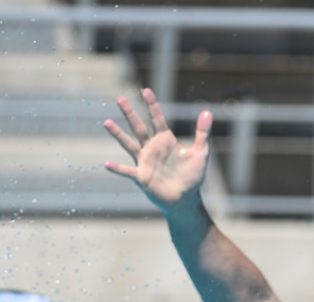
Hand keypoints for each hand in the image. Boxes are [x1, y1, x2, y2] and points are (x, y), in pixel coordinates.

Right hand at [104, 88, 212, 213]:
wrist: (186, 199)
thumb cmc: (192, 176)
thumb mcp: (201, 153)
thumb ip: (202, 133)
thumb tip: (207, 111)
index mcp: (166, 140)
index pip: (158, 118)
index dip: (152, 105)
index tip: (146, 90)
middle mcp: (152, 148)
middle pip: (139, 127)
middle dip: (130, 113)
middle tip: (120, 99)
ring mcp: (145, 161)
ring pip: (129, 144)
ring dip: (118, 134)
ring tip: (107, 122)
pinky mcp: (142, 177)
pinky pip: (127, 171)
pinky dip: (118, 168)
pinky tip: (107, 163)